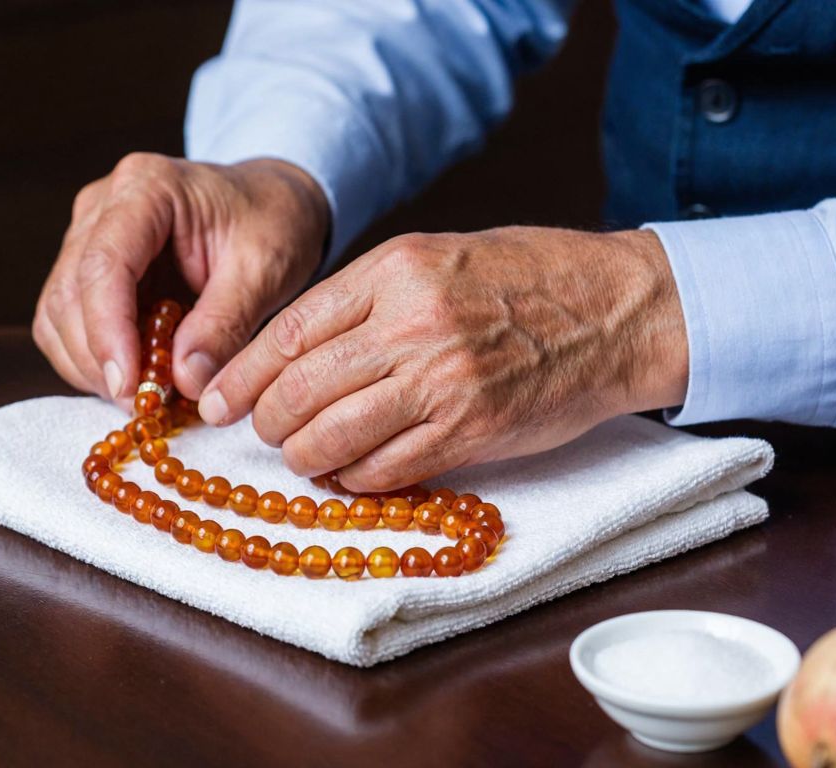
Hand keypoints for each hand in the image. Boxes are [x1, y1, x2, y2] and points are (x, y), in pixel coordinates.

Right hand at [32, 153, 328, 404]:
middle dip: (100, 359)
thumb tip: (184, 381)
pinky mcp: (85, 268)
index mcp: (147, 187)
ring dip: (90, 365)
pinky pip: (65, 323)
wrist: (270, 203)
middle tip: (145, 405)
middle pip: (71, 292)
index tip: (128, 386)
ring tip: (144, 395)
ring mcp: (87, 235)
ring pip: (57, 313)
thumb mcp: (265, 269)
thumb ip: (224, 323)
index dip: (107, 330)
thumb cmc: (272, 223)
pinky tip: (132, 377)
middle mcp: (103, 206)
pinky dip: (89, 360)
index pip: (105, 263)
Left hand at [197, 227, 688, 490]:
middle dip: (266, 421)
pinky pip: (383, 470)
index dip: (242, 374)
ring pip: (331, 438)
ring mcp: (442, 383)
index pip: (288, 332)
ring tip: (302, 453)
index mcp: (395, 272)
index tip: (218, 399)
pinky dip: (353, 477)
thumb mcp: (435, 257)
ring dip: (302, 455)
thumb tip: (290, 348)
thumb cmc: (525, 278)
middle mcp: (412, 325)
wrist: (617, 310)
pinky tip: (349, 470)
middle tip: (262, 430)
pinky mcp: (469, 433)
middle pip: (298, 390)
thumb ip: (364, 297)